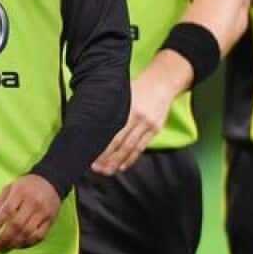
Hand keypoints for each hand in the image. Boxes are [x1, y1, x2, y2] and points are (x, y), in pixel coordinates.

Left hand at [0, 175, 59, 252]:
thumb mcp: (12, 186)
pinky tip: (18, 246)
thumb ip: (0, 200)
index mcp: (21, 193)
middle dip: (4, 238)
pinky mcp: (51, 220)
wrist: (52, 181)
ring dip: (14, 244)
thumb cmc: (28, 185)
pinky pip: (39, 236)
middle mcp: (33, 203)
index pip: (8, 210)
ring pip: (28, 233)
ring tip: (3, 249)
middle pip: (17, 225)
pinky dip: (28, 244)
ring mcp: (43, 213)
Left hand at [91, 53, 188, 174]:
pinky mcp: (155, 129)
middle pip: (120, 142)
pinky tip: (123, 166)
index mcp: (127, 108)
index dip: (101, 145)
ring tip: (107, 171)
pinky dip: (132, 158)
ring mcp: (148, 124)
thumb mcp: (122, 93)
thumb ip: (110, 107)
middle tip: (95, 169)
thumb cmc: (138, 86)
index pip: (111, 131)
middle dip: (107, 157)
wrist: (163, 82)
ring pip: (131, 147)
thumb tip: (90, 120)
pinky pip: (142, 147)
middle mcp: (137, 117)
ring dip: (118, 161)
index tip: (89, 154)